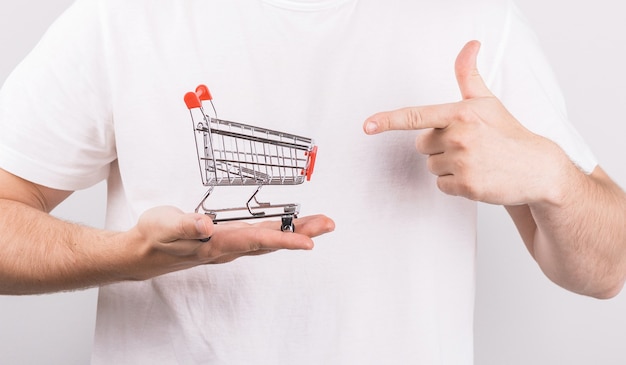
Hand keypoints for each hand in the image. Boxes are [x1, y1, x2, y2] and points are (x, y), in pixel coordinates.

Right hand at [126, 206, 334, 278]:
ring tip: (317, 224)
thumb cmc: (153, 237)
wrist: (142, 253)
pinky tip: (287, 227)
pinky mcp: (225, 240)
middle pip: (270, 242)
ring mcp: (228, 246)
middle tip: (328, 224)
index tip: (308, 243)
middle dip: (301, 234)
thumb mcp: (164, 226)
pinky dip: (278, 232)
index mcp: (216, 244)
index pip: (256, 241)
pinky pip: (258, 238)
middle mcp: (227, 248)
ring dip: (293, 233)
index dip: (283, 241)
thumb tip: (207, 225)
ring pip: (267, 240)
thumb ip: (185, 226)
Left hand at [362, 40, 569, 205]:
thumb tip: (470, 44)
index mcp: (460, 114)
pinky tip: (475, 177)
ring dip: (446, 167)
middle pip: (421, 146)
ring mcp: (464, 163)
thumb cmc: (508, 133)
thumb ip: (468, 75)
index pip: (416, 116)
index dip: (389, 120)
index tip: (368, 125)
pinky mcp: (467, 186)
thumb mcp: (487, 101)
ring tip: (473, 162)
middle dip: (438, 147)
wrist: (537, 168)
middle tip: (465, 147)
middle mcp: (460, 137)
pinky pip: (441, 186)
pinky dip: (454, 185)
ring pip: (430, 167)